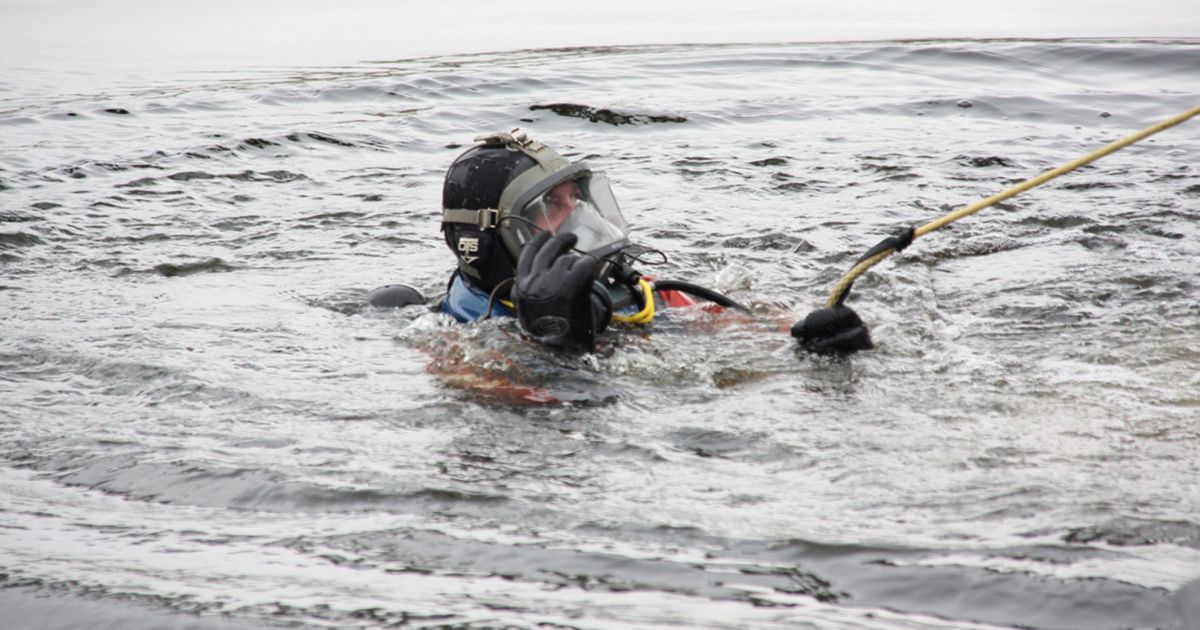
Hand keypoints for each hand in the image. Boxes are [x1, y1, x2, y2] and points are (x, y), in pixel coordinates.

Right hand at [512, 232, 600, 352]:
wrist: (560, 348)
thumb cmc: (545, 332)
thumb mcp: (523, 312)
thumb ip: (520, 295)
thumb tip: (518, 283)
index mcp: (523, 286)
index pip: (528, 253)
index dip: (539, 240)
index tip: (546, 235)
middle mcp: (535, 281)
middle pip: (549, 249)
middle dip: (561, 240)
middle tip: (571, 238)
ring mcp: (553, 282)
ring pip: (567, 259)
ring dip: (576, 261)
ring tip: (582, 267)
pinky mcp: (572, 284)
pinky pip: (584, 263)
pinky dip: (590, 262)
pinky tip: (593, 265)